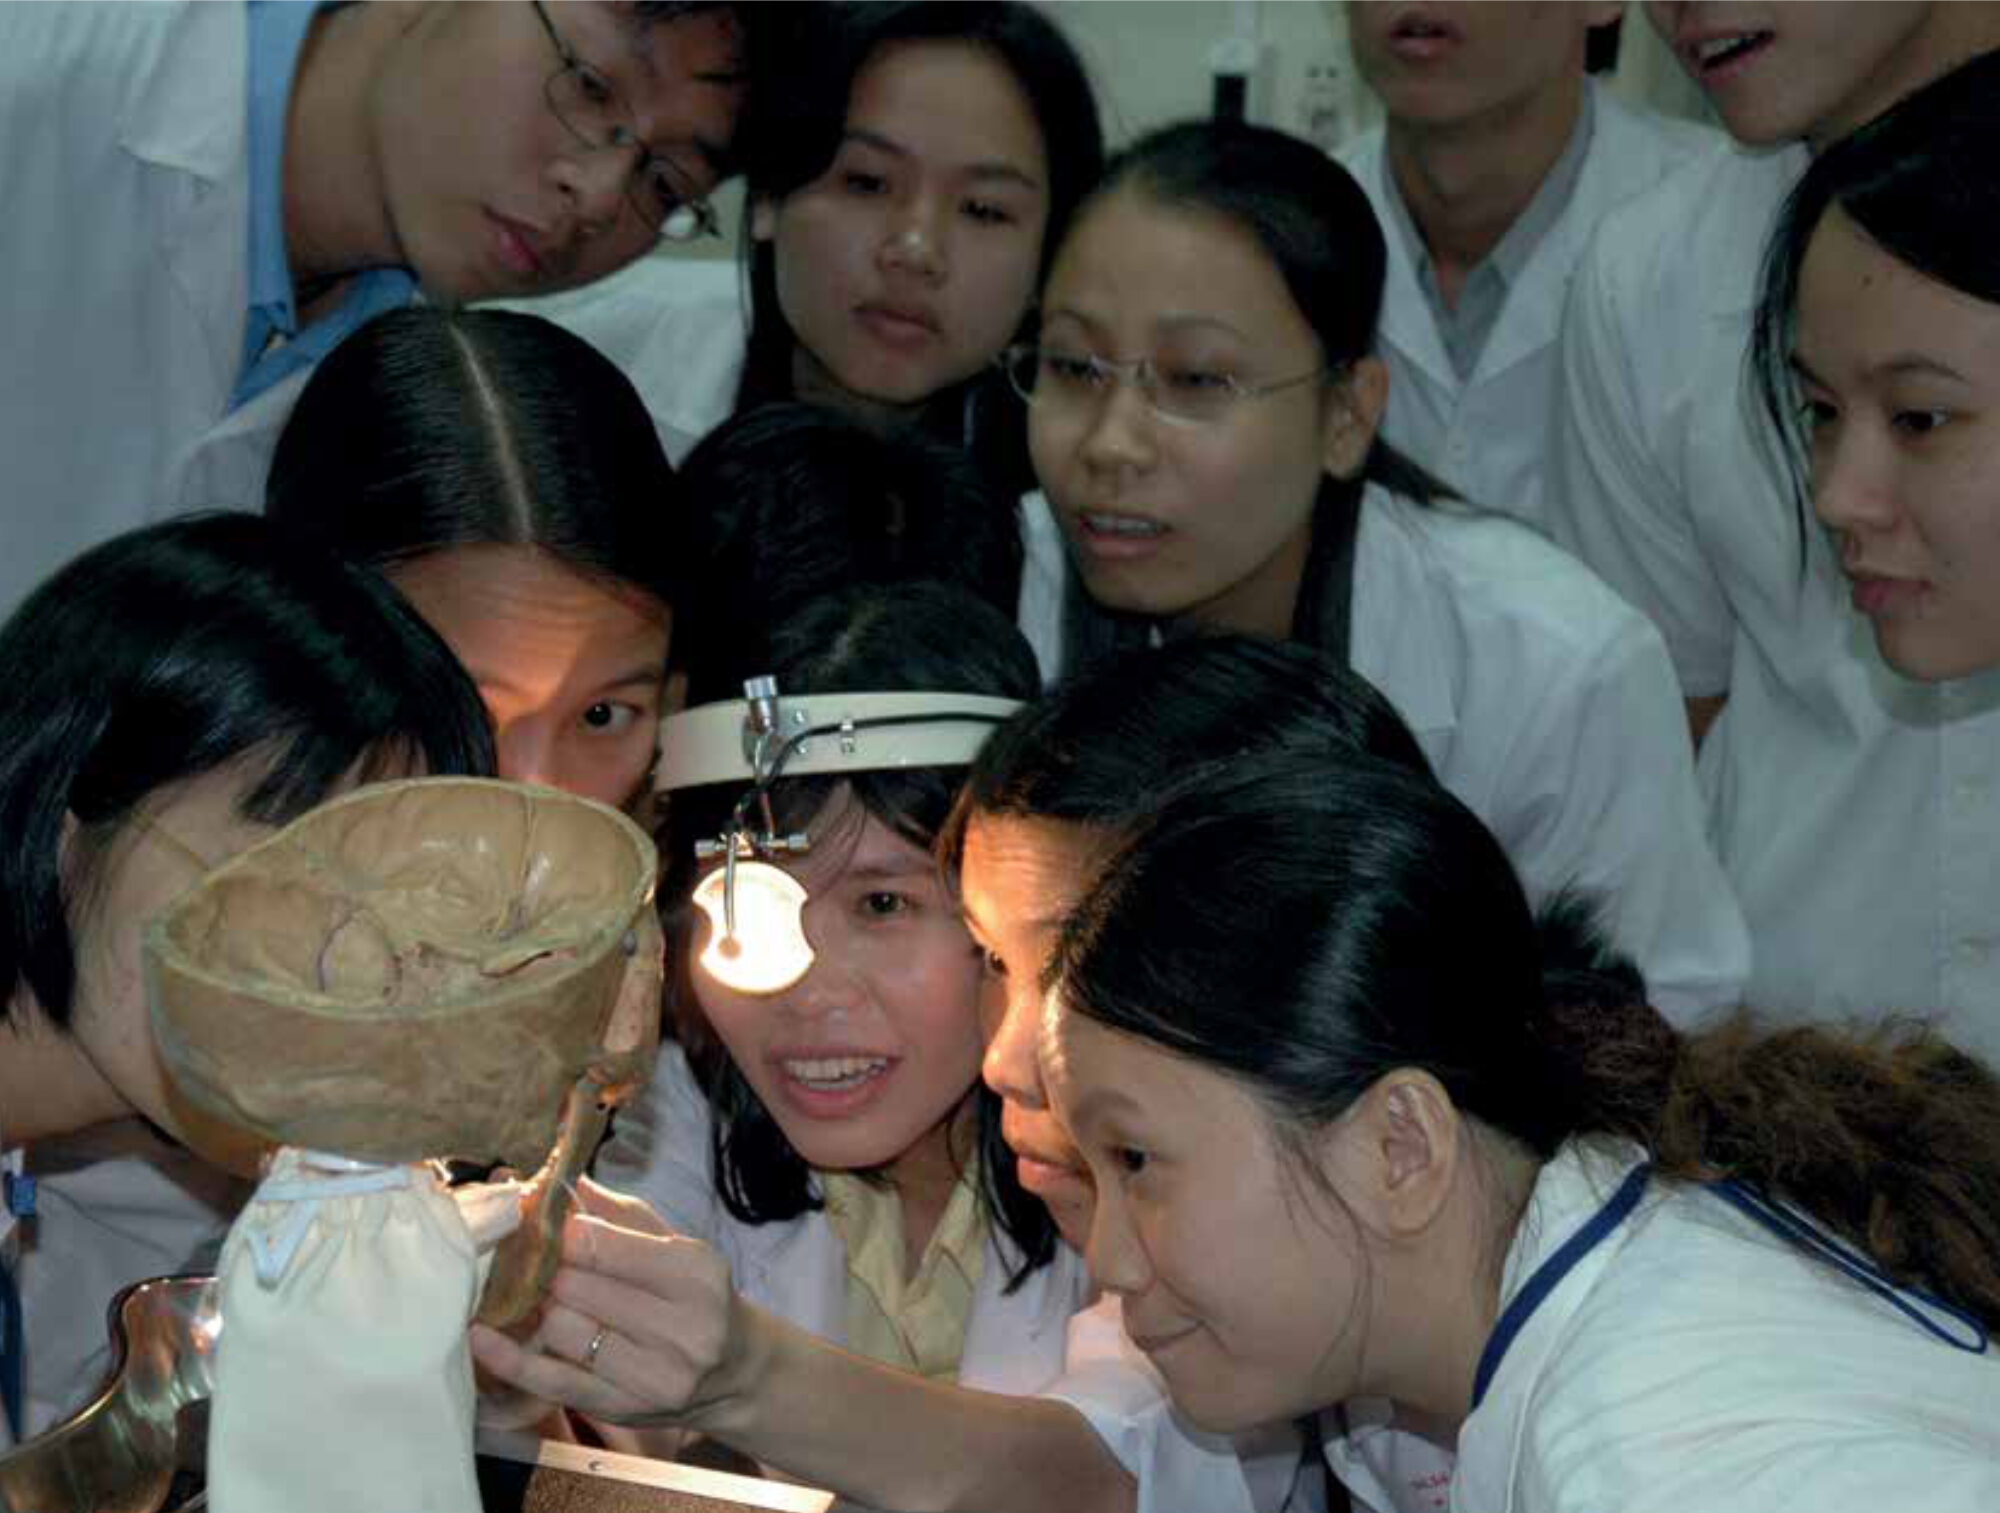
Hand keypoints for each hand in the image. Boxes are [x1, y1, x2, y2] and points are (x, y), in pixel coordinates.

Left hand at [468, 1177, 745, 1428]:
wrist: (735, 1371)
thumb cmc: (697, 1297)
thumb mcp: (676, 1246)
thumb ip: (620, 1214)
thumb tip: (560, 1180)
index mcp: (695, 1274)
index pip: (604, 1245)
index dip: (561, 1232)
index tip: (541, 1223)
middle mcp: (681, 1327)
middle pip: (577, 1287)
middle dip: (547, 1268)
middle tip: (530, 1258)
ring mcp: (653, 1375)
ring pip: (562, 1330)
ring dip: (540, 1308)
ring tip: (538, 1295)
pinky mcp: (623, 1407)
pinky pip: (553, 1381)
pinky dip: (511, 1359)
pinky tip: (481, 1336)